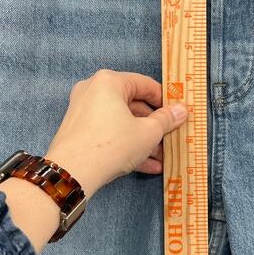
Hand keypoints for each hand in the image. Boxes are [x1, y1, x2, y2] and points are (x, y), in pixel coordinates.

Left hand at [44, 69, 188, 198]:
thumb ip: (166, 119)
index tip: (177, 114)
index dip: (165, 100)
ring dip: (143, 139)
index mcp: (110, 81)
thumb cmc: (112, 144)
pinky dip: (126, 145)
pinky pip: (109, 133)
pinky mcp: (78, 131)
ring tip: (160, 158)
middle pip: (133, 105)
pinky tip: (147, 166)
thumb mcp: (148, 132)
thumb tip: (181, 110)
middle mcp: (93, 90)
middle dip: (154, 126)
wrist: (72, 172)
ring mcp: (83, 111)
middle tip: (169, 138)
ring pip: (121, 122)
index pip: (145, 84)